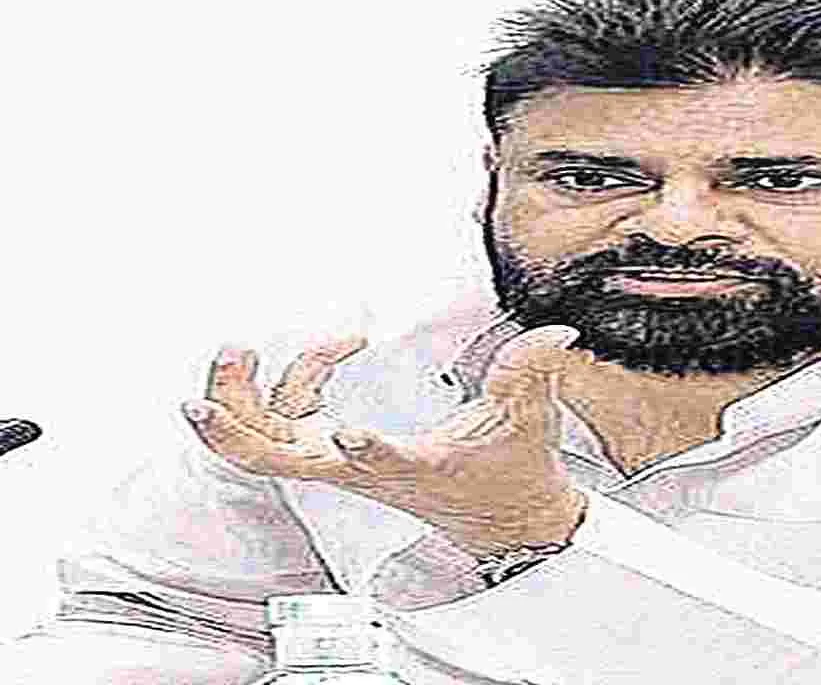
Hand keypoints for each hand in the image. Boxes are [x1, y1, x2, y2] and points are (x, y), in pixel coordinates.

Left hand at [181, 325, 591, 556]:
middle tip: (232, 359)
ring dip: (242, 396)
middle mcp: (362, 471)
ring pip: (264, 441)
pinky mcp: (341, 453)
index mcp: (412, 468)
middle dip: (236, 414)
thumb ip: (531, 372)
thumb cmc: (509, 478)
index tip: (353, 432)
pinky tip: (329, 350)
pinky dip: (292, 381)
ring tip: (241, 350)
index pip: (381, 464)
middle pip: (271, 457)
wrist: (503, 520)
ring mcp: (342, 463)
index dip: (365, 451)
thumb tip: (553, 335)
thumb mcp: (527, 422)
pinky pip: (290, 420)